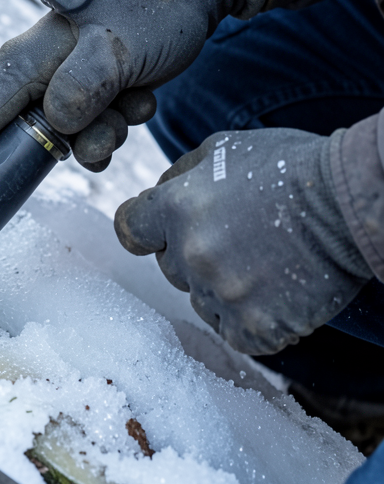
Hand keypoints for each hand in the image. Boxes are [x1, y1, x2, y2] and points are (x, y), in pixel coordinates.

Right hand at [0, 0, 266, 186]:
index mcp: (27, 59)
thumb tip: (57, 122)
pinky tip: (139, 94)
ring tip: (133, 98)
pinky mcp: (87, 86)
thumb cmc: (152, 7)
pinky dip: (117, 123)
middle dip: (74, 142)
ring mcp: (61, 79)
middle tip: (113, 123)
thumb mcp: (116, 48)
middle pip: (30, 136)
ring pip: (68, 137)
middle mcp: (36, 70)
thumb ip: (80, 88)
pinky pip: (91, 129)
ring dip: (106, 131)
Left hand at [115, 128, 372, 354]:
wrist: (353, 200)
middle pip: (169, 268)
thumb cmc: (290, 167)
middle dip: (192, 256)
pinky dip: (253, 321)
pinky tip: (277, 295)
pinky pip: (235, 333)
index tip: (164, 232)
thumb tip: (155, 196)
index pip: (130, 231)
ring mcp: (221, 292)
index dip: (147, 232)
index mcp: (175, 208)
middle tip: (239, 239)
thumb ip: (178, 177)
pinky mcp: (254, 325)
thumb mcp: (222, 150)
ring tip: (264, 263)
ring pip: (201, 301)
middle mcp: (190, 253)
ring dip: (224, 289)